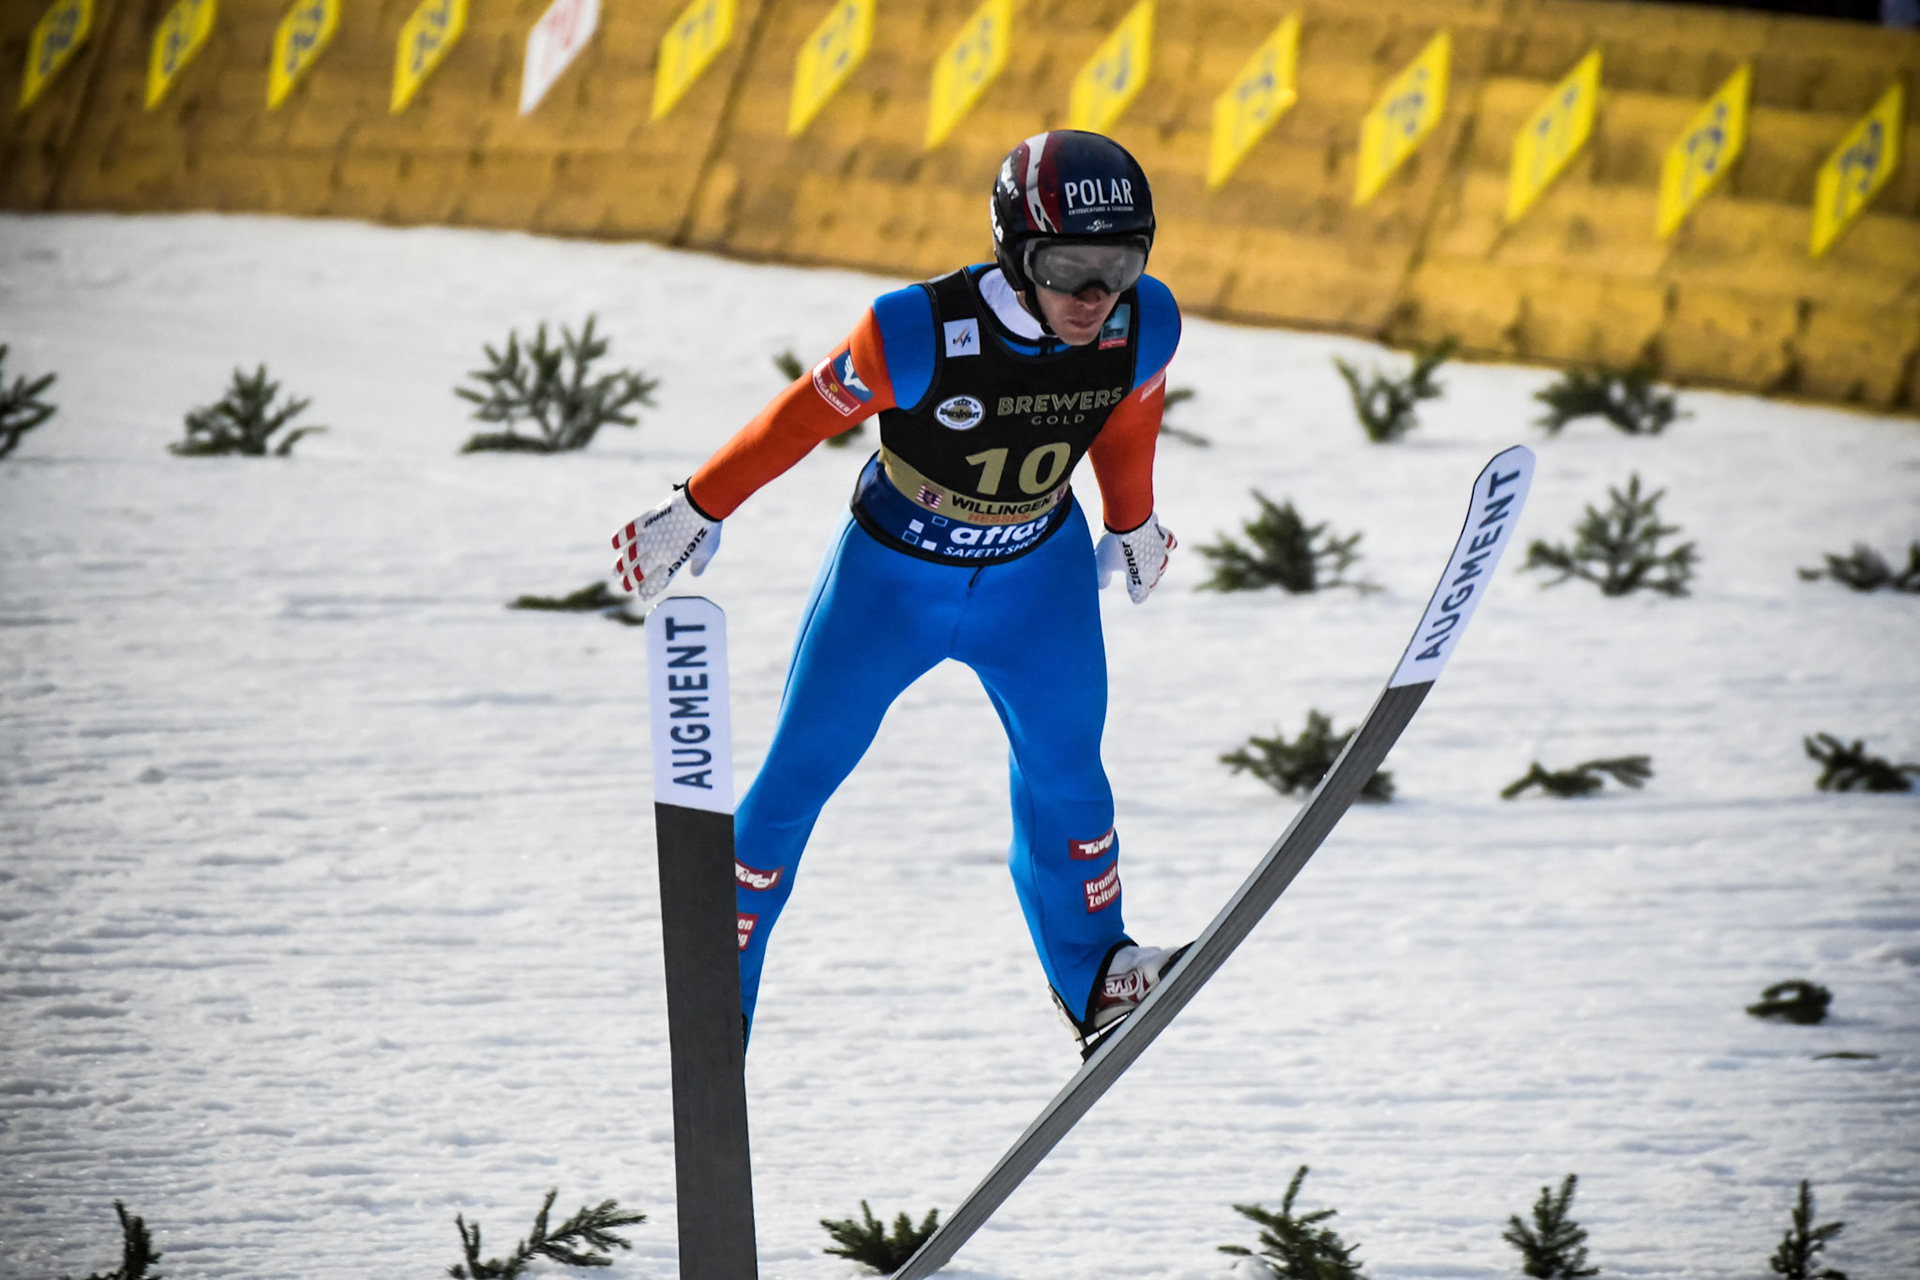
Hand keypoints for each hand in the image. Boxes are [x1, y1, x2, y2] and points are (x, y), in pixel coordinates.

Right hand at [612, 485, 721, 600]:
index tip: (641, 596)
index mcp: (674, 561)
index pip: (657, 581)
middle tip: (624, 586)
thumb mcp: (707, 550)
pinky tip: (615, 545)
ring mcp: (651, 536)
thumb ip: (699, 564)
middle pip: (639, 572)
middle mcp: (659, 552)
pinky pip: (629, 531)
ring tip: (615, 572)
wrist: (702, 503)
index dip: (648, 590)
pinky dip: (620, 537)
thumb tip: (695, 574)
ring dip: (620, 565)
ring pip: (630, 555)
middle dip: (629, 582)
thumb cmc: (708, 528)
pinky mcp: (648, 520)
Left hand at [1096, 513, 1174, 603]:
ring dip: (1156, 563)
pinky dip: (1163, 542)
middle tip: (1142, 581)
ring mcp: (1159, 549)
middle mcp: (1153, 565)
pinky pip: (1168, 540)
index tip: (1136, 597)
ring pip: (1163, 561)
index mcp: (1140, 577)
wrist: (1128, 514)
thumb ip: (1102, 577)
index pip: (1141, 594)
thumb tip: (1102, 586)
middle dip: (1147, 582)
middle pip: (1153, 579)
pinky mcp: (1160, 532)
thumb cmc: (1113, 541)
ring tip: (1148, 561)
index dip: (1137, 596)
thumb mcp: (1101, 562)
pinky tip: (1158, 540)